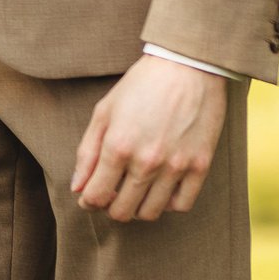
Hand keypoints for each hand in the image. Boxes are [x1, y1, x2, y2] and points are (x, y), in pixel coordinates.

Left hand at [70, 55, 227, 221]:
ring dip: (137, 209)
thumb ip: (87, 152)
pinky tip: (160, 189)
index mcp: (118, 146)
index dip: (87, 201)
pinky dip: (167, 204)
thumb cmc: (141, 85)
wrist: (187, 66)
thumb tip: (77, 187)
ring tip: (134, 192)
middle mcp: (146, 161)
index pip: (95, 196)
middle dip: (109, 207)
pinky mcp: (200, 166)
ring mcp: (176, 166)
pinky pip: (181, 205)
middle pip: (122, 211)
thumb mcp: (104, 111)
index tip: (88, 197)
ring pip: (150, 213)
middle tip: (111, 193)